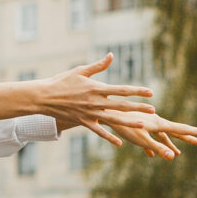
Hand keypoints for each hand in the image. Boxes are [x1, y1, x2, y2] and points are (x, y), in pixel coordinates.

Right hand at [0, 56, 196, 159]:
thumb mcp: (80, 71)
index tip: (150, 92)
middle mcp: (95, 101)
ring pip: (112, 119)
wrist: (43, 96)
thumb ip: (98, 66)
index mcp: (96, 88)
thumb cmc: (62, 81)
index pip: (121, 89)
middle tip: (153, 110)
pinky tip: (120, 142)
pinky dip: (109, 137)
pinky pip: (98, 131)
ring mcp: (89, 113)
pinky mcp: (83, 122)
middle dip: (138, 108)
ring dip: (128, 122)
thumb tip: (111, 55)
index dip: (136, 91)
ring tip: (142, 125)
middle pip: (121, 105)